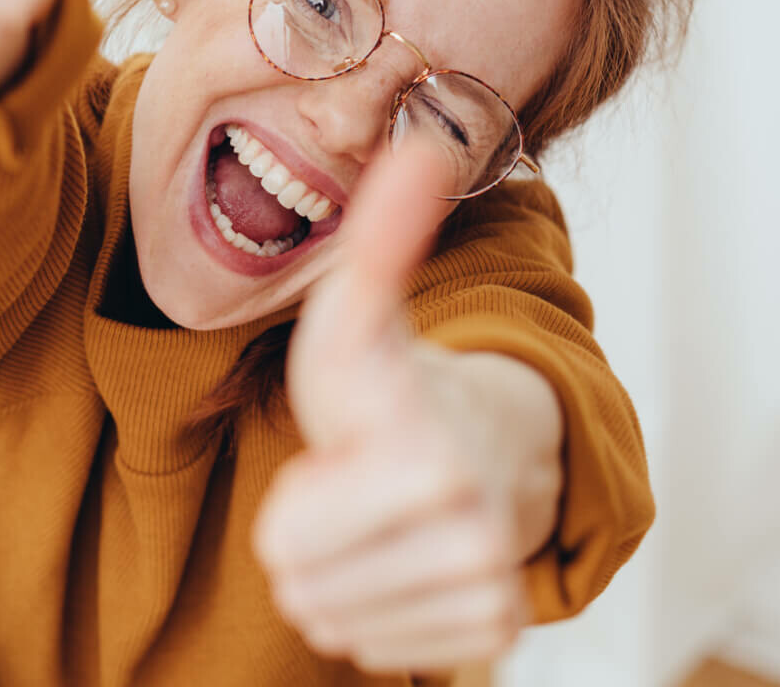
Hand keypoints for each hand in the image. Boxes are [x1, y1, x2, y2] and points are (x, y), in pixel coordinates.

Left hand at [253, 145, 547, 673]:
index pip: (286, 547)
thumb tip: (417, 144)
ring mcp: (487, 594)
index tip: (350, 449)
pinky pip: (372, 652)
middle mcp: (474, 538)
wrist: (485, 445)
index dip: (297, 500)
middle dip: (310, 539)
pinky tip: (400, 557)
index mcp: (430, 462)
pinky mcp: (493, 638)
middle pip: (303, 590)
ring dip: (338, 575)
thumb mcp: (361, 314)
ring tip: (377, 518)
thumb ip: (380, 237)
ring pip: (332, 624)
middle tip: (358, 484)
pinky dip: (372, 612)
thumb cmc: (398, 384)